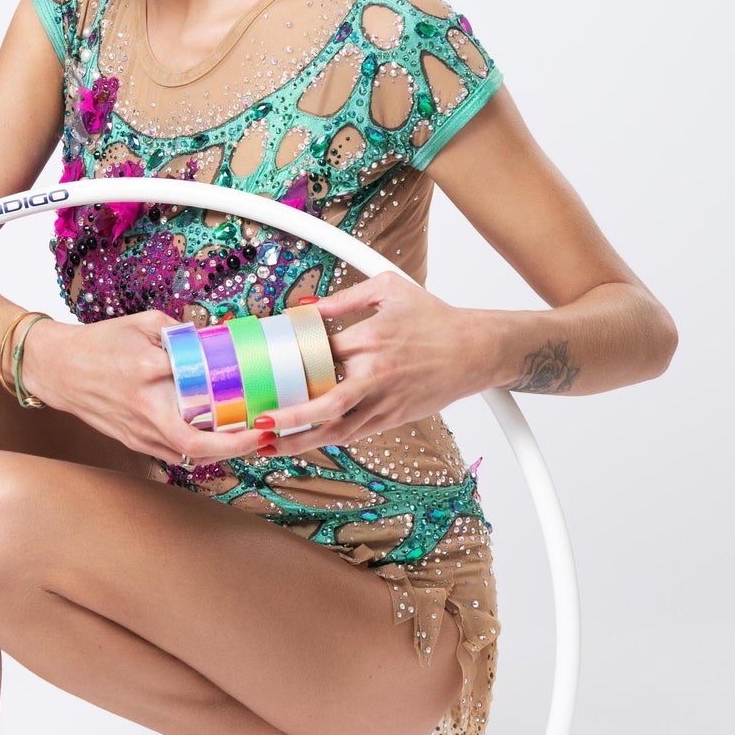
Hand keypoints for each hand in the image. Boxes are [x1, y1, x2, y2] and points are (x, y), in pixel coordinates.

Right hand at [19, 311, 273, 466]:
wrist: (56, 368)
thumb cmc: (99, 342)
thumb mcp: (143, 323)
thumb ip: (181, 331)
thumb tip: (217, 340)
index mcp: (147, 370)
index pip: (198, 392)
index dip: (232, 405)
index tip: (261, 407)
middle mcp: (143, 407)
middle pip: (196, 444)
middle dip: (236, 447)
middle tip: (265, 437)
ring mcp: (136, 431)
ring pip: (188, 456)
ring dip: (222, 452)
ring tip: (250, 439)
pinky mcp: (132, 442)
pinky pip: (173, 455)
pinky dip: (199, 452)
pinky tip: (218, 440)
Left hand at [259, 272, 483, 456]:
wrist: (476, 350)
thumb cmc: (434, 317)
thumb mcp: (390, 289)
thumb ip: (346, 297)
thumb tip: (309, 306)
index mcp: (372, 339)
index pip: (319, 353)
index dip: (290, 360)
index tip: (264, 364)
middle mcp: (377, 376)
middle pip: (325, 404)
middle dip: (289, 418)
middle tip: (258, 423)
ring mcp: (386, 402)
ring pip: (338, 430)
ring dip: (302, 440)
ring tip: (270, 445)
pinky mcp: (394, 417)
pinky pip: (355, 433)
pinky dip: (328, 438)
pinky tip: (305, 440)